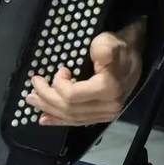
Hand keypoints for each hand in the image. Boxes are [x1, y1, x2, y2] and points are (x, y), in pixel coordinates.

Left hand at [26, 23, 144, 125]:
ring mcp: (106, 113)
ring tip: (32, 101)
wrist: (131, 57)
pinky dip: (60, 120)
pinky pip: (78, 121)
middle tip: (32, 86)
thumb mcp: (109, 43)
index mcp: (107, 89)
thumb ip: (104, 50)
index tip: (60, 69)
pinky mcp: (102, 115)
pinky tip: (45, 120)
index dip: (58, 84)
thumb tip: (100, 54)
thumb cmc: (117, 48)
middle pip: (69, 108)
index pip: (72, 95)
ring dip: (49, 109)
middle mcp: (108, 106)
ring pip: (71, 117)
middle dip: (46, 98)